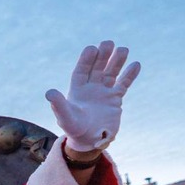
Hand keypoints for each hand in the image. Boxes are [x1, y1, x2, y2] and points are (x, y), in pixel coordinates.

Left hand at [45, 41, 139, 155]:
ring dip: (117, 62)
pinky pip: (123, 84)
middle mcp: (90, 87)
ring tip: (123, 49)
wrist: (89, 141)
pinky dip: (129, 75)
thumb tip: (48, 92)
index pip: (81, 70)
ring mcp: (103, 92)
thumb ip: (59, 105)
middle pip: (97, 68)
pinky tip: (136, 64)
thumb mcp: (66, 117)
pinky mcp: (115, 99)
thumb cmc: (74, 129)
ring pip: (111, 73)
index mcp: (76, 89)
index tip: (92, 48)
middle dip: (102, 56)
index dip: (86, 60)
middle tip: (108, 42)